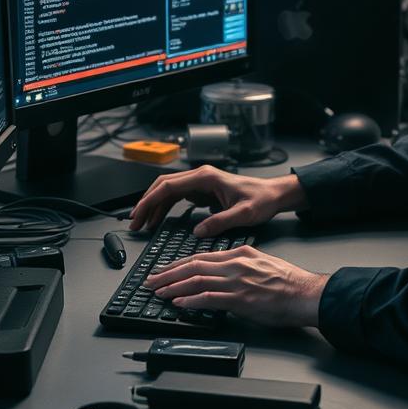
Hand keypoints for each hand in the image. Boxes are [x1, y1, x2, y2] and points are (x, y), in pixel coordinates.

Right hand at [130, 166, 306, 236]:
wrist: (273, 194)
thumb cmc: (261, 200)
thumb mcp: (243, 214)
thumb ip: (220, 222)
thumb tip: (198, 231)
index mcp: (206, 178)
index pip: (168, 186)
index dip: (149, 201)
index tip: (138, 215)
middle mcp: (200, 177)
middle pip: (163, 186)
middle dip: (146, 204)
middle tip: (134, 223)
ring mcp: (200, 183)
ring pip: (167, 192)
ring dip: (153, 207)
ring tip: (142, 225)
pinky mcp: (202, 191)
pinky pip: (177, 198)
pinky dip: (165, 208)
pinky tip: (158, 221)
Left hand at [146, 245, 327, 327]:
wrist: (304, 293)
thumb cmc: (287, 282)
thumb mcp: (261, 262)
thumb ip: (239, 265)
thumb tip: (222, 273)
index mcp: (239, 254)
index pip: (200, 256)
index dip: (178, 263)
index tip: (164, 270)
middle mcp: (234, 264)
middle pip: (192, 266)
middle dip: (168, 274)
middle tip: (151, 281)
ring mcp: (236, 281)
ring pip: (196, 280)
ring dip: (173, 287)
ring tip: (158, 293)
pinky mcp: (240, 299)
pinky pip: (209, 298)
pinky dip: (190, 300)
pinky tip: (179, 303)